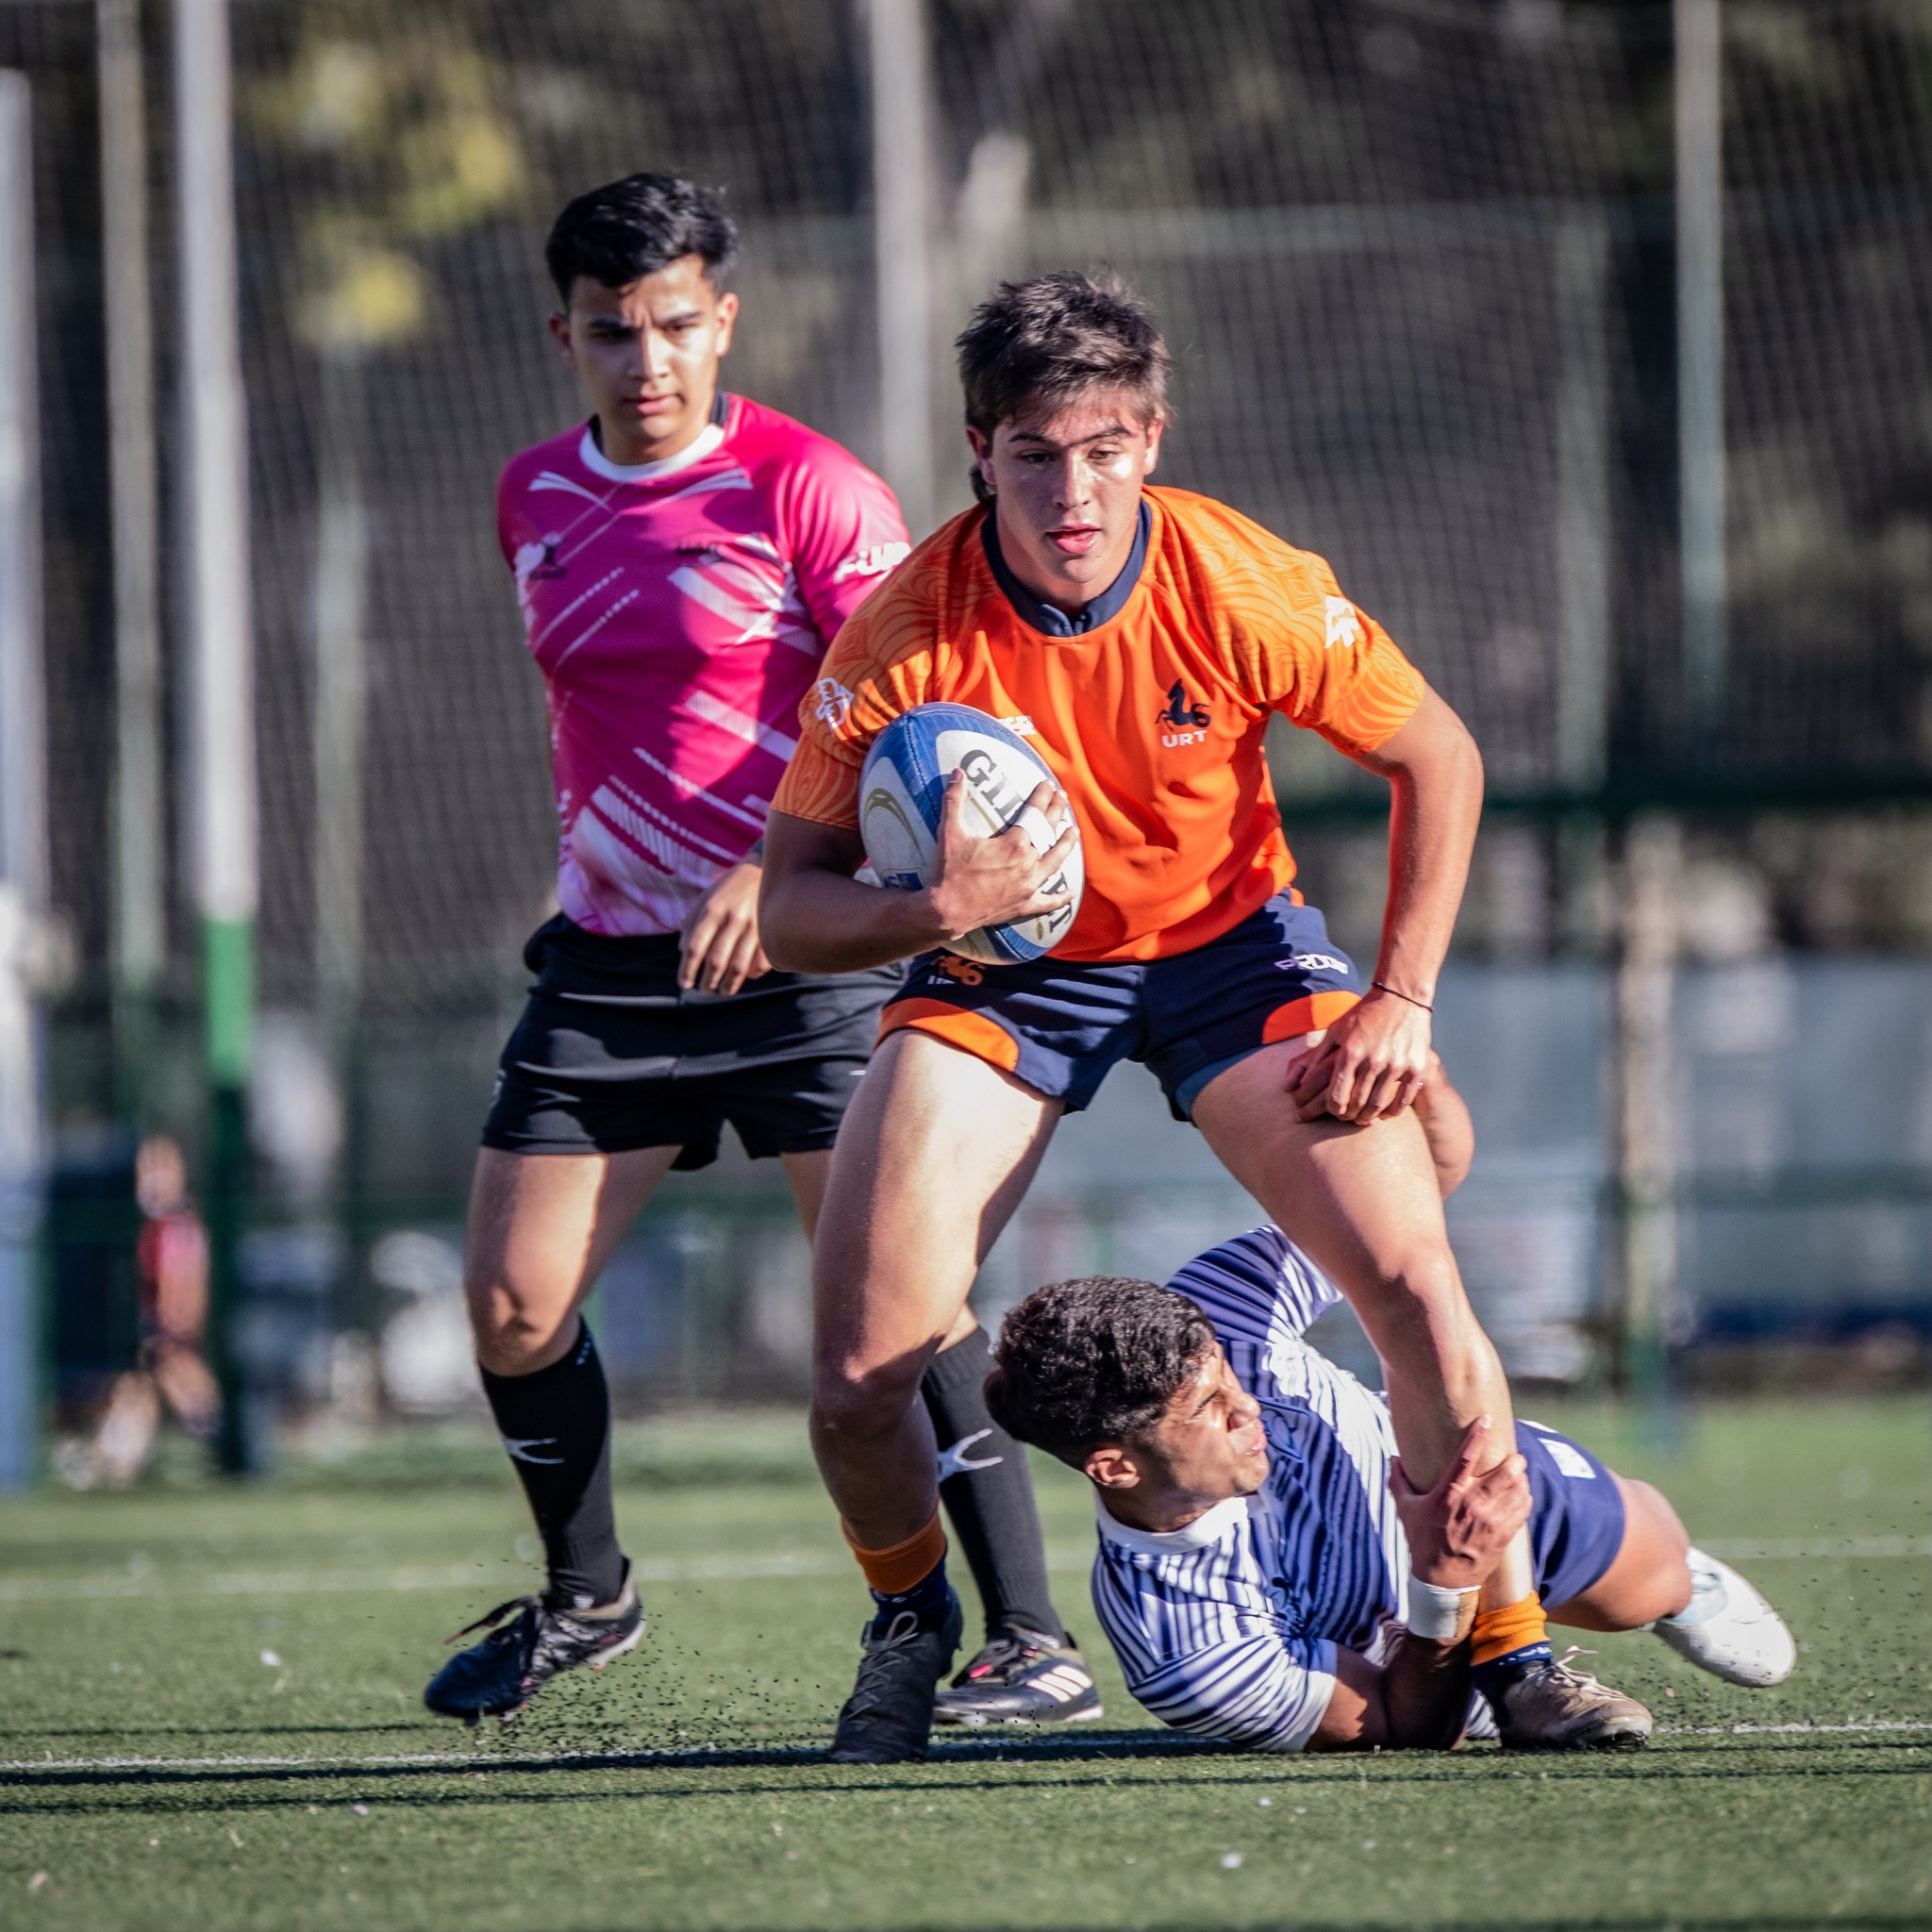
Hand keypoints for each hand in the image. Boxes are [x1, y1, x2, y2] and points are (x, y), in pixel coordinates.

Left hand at [680, 860, 769, 994]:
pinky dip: (754, 974)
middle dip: (707, 982)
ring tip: (723, 991)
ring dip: (729, 985)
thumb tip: (682, 951)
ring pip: (738, 967)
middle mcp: (732, 919)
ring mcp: (754, 927)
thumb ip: (691, 922)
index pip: (695, 947)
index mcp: (712, 910)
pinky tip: (747, 977)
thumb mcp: (705, 899)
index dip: (688, 969)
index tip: (684, 984)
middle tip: (704, 991)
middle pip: (716, 961)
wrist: (764, 870)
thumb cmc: (729, 889)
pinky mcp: (771, 932)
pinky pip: (762, 962)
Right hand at [924, 774, 1076, 942]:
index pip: (1034, 814)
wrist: (947, 911)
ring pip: (1056, 862)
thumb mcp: (950, 832)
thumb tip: (957, 771)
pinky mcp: (1024, 905)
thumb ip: (954, 799)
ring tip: (1073, 832)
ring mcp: (1029, 886)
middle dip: (1056, 812)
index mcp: (1014, 844)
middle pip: (1049, 833)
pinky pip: (1048, 902)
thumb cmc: (949, 872)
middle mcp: (1028, 863)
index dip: (1042, 796)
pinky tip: (1070, 892)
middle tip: (1062, 798)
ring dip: (1066, 845)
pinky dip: (1060, 898)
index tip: (1047, 784)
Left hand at [1286, 989, 1432, 1123]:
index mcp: (1350, 1052)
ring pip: (1378, 1105)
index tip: (1333, 1111)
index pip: (1336, 1096)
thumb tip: (1290, 1086)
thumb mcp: (1335, 1031)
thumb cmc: (1362, 1015)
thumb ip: (1314, 1059)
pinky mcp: (1415, 1067)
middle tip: (1346, 1118)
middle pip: (1356, 1104)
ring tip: (1362, 1118)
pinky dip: (1391, 1112)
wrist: (1401, 997)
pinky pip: (1402, 1101)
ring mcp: (1396, 1065)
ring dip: (1367, 1117)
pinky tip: (1383, 1113)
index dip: (1332, 1110)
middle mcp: (1373, 1060)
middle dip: (1348, 1116)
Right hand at [1389, 1417, 1531, 1592]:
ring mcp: (1490, 1522)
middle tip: (1514, 1456)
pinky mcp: (1502, 1536)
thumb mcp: (1406, 1510)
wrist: (1442, 1581)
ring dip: (1521, 1479)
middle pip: (1504, 1474)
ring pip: (1518, 1490)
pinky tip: (1522, 1493)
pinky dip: (1525, 1498)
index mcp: (1446, 1495)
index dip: (1477, 1436)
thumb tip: (1394, 1459)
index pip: (1465, 1458)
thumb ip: (1398, 1481)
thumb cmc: (1422, 1541)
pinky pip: (1522, 1510)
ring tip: (1518, 1474)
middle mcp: (1471, 1506)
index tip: (1487, 1420)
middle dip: (1514, 1461)